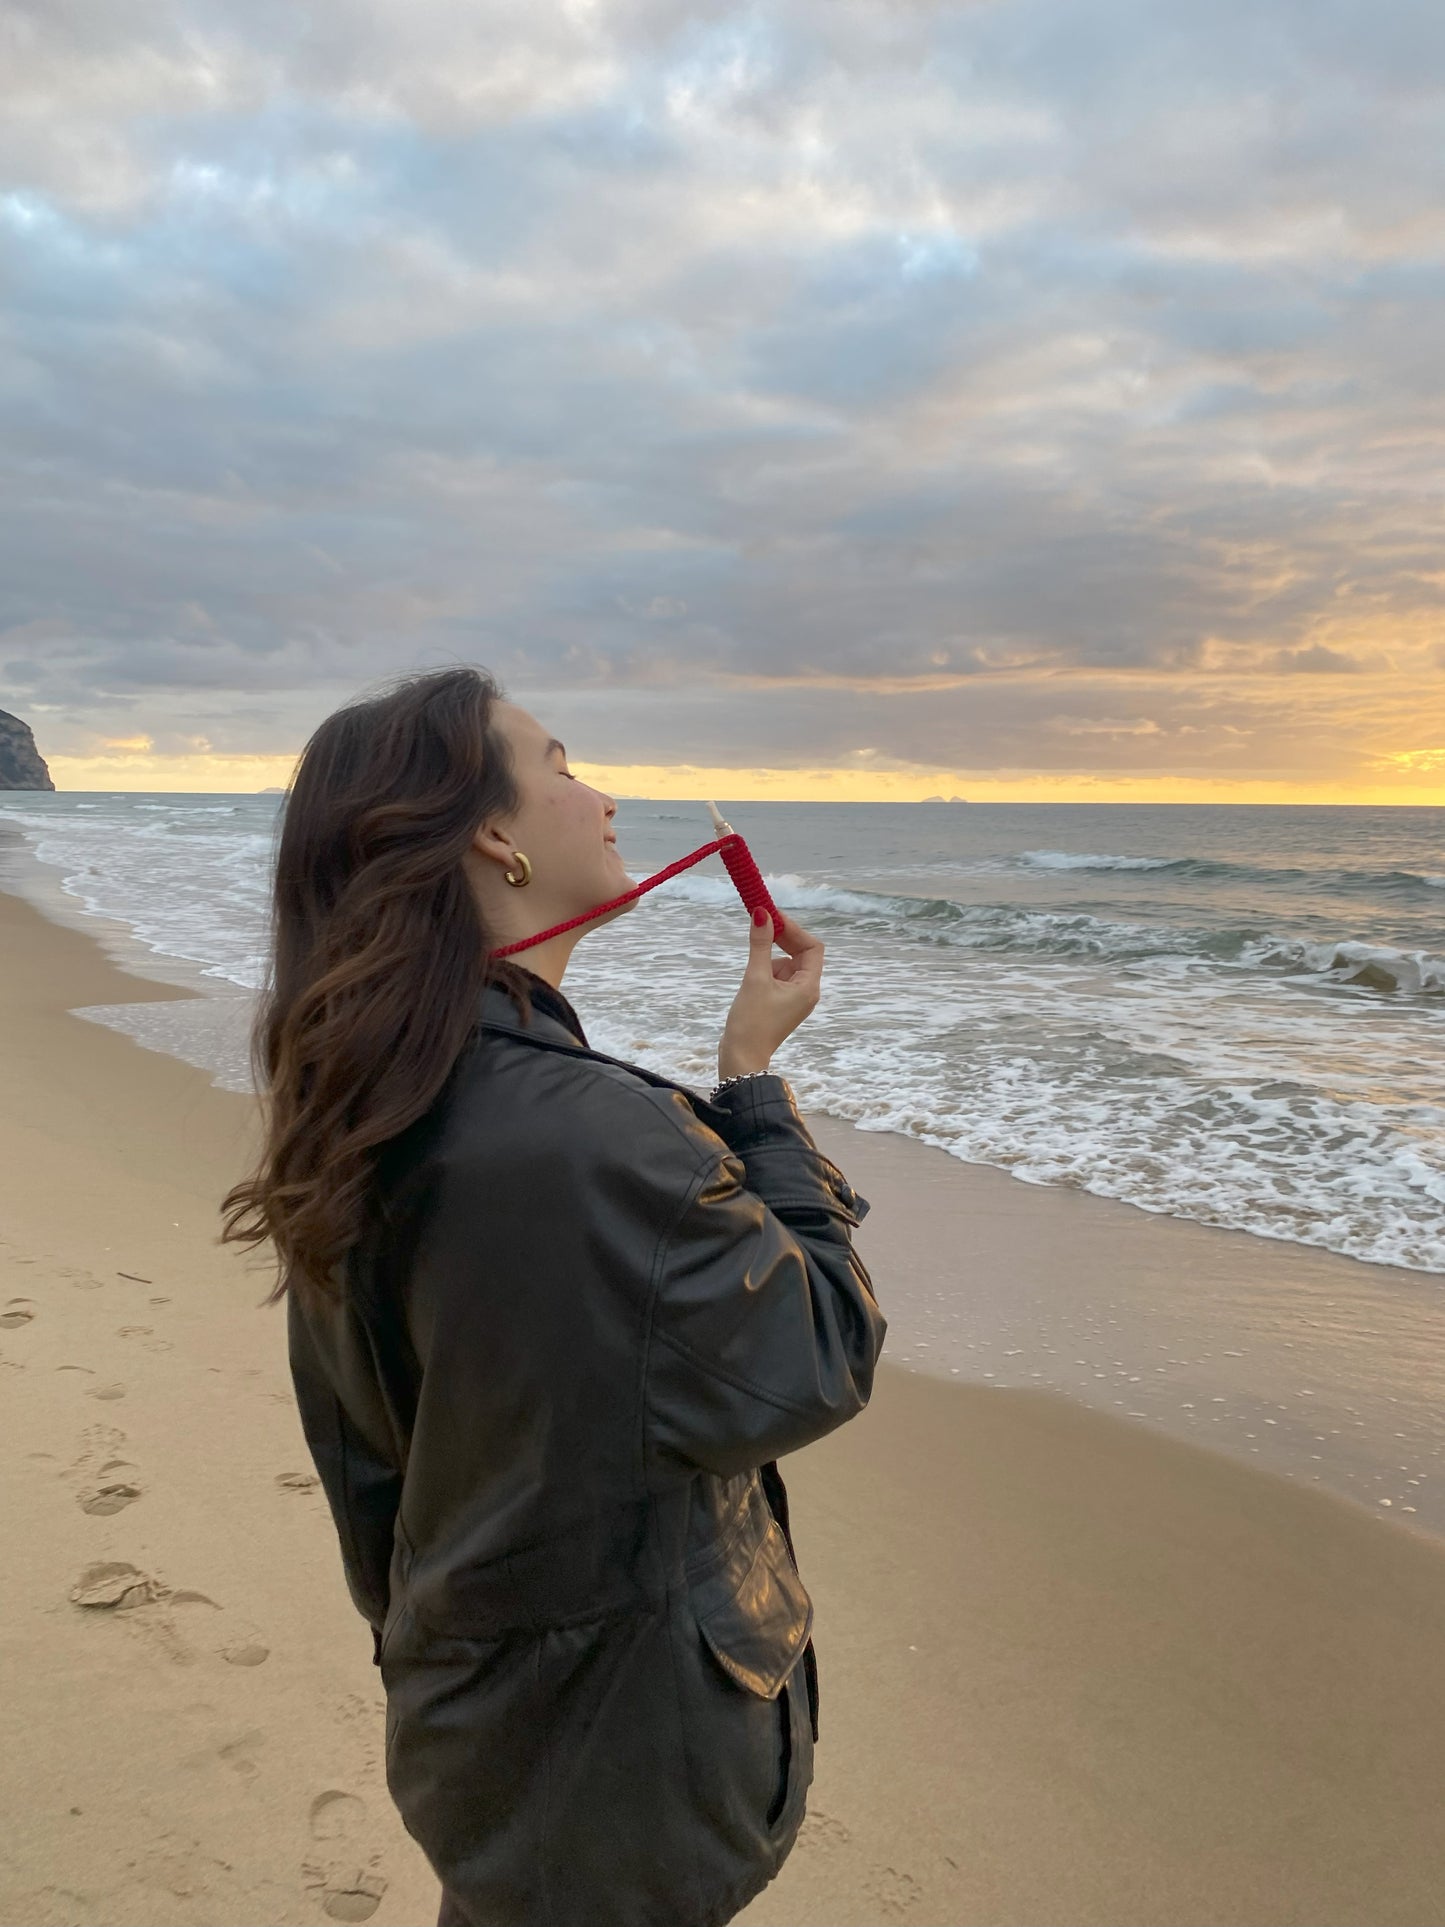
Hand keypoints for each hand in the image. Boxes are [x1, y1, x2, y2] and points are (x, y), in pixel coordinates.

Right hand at [717, 908, 824, 1079]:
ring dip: (771, 955)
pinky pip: (778, 977)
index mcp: (808, 986)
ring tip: (753, 963)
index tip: (773, 917)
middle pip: (802, 954)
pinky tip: (751, 979)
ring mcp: (794, 998)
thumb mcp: (754, 978)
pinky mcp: (781, 1003)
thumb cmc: (751, 1021)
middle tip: (761, 923)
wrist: (740, 1058)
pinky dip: (766, 969)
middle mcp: (806, 991)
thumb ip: (759, 945)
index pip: (812, 947)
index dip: (794, 929)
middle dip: (783, 938)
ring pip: (787, 964)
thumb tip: (762, 914)